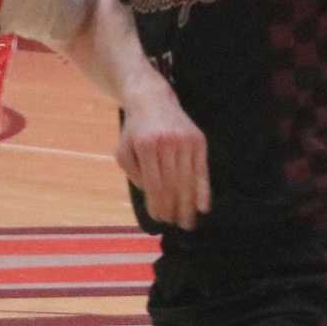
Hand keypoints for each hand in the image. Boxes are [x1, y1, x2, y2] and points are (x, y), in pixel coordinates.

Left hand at [115, 85, 208, 229]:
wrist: (152, 99)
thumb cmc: (135, 131)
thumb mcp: (123, 151)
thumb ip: (134, 175)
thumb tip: (152, 197)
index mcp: (146, 146)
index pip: (154, 184)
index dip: (157, 205)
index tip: (159, 219)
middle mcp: (167, 142)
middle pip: (172, 185)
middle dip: (174, 208)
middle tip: (175, 225)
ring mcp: (185, 140)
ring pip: (188, 180)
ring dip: (188, 205)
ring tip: (188, 223)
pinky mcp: (199, 139)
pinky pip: (202, 170)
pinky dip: (203, 190)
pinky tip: (203, 207)